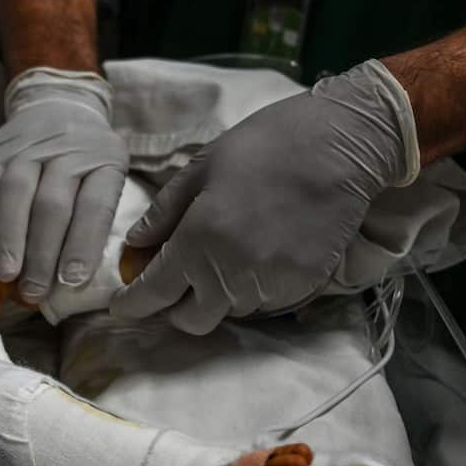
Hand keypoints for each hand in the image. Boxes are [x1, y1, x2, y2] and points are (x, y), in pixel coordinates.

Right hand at [0, 69, 127, 302]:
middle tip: (33, 289)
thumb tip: (72, 277)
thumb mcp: (108, 176)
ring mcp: (30, 146)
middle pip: (52, 204)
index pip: (95, 207)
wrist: (59, 103)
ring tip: (6, 274)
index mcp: (106, 160)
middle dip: (42, 253)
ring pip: (16, 192)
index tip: (70, 281)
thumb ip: (96, 217)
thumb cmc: (88, 158)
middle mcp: (69, 149)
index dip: (82, 245)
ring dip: (9, 238)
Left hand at [111, 60, 416, 333]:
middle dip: (173, 308)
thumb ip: (163, 213)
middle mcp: (232, 274)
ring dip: (215, 296)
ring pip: (228, 312)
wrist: (344, 145)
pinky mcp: (303, 286)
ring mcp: (271, 284)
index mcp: (198, 242)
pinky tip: (254, 256)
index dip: (132, 304)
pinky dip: (250, 289)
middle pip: (191, 320)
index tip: (121, 304)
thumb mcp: (201, 167)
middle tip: (172, 282)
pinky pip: (264, 302)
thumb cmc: (266, 145)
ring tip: (220, 258)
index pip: (154, 294)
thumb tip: (134, 245)